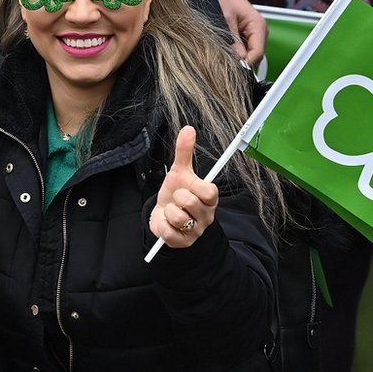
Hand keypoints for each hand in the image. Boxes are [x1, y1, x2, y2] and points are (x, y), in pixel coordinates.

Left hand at [148, 126, 219, 247]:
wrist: (164, 215)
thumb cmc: (175, 193)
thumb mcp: (179, 172)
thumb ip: (184, 152)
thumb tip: (188, 128)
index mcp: (209, 199)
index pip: (210, 192)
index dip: (195, 187)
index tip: (187, 185)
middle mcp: (206, 216)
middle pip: (190, 202)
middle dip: (176, 197)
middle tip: (176, 198)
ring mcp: (196, 231)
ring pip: (178, 217)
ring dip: (168, 211)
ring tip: (171, 210)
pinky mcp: (184, 242)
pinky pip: (169, 232)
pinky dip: (163, 225)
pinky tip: (166, 222)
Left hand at [209, 0, 267, 65]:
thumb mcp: (223, 20)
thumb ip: (231, 41)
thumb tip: (237, 61)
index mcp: (258, 26)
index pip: (258, 54)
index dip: (245, 64)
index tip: (231, 68)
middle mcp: (259, 31)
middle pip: (254, 57)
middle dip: (241, 62)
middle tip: (223, 62)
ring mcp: (253, 34)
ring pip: (249, 56)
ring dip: (237, 58)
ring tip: (222, 53)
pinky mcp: (246, 36)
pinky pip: (243, 50)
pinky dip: (235, 53)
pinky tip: (224, 48)